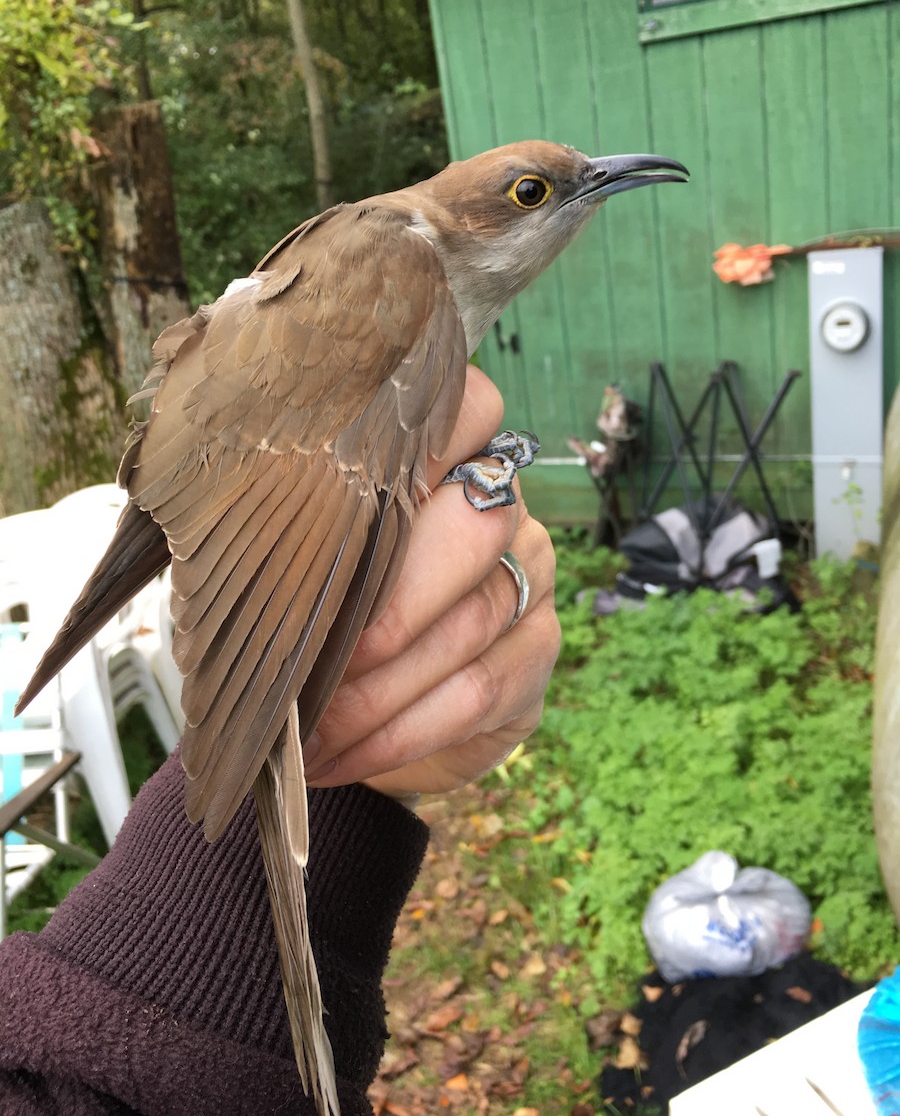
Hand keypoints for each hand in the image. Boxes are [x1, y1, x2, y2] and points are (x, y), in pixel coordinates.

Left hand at [304, 365, 559, 798]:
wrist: (365, 711)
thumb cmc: (316, 613)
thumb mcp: (290, 558)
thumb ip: (283, 523)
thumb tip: (224, 517)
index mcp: (450, 460)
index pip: (471, 408)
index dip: (427, 435)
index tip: (348, 479)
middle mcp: (505, 510)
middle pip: (477, 523)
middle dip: (390, 600)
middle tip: (316, 655)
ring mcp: (531, 581)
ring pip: (471, 621)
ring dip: (379, 685)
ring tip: (308, 727)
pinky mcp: (536, 659)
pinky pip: (478, 693)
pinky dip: (401, 732)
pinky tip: (343, 754)